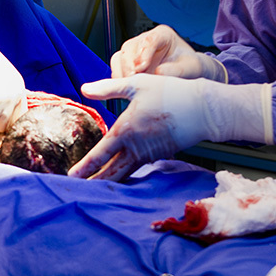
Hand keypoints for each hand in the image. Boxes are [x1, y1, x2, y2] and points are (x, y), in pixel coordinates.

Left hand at [68, 75, 273, 180]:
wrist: (204, 109)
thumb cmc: (170, 92)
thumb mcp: (137, 84)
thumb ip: (108, 88)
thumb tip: (84, 89)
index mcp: (126, 130)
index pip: (100, 155)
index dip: (85, 167)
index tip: (71, 177)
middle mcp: (135, 147)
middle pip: (110, 172)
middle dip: (93, 183)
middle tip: (76, 191)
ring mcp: (149, 154)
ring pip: (124, 173)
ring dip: (108, 182)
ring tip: (93, 189)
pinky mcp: (160, 155)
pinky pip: (137, 167)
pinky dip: (125, 174)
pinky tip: (118, 176)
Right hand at [110, 25, 226, 81]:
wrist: (186, 75)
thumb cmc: (189, 68)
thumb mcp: (191, 68)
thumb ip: (177, 70)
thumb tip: (158, 72)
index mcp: (162, 34)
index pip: (150, 39)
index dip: (144, 53)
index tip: (142, 67)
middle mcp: (145, 40)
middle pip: (130, 47)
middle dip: (129, 64)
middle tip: (132, 79)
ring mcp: (135, 51)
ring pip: (120, 57)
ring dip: (121, 72)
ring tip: (128, 85)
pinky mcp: (128, 63)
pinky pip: (117, 68)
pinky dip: (119, 78)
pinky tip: (126, 87)